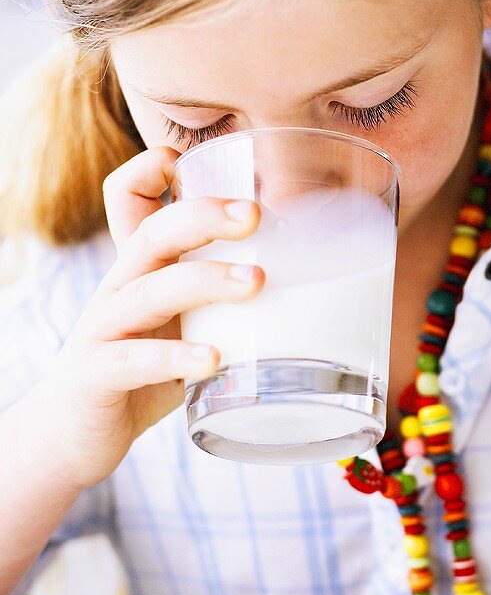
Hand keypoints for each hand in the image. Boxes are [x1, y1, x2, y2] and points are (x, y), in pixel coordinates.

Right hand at [38, 145, 263, 489]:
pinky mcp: (96, 376)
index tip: (189, 159)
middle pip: (152, 233)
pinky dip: (176, 357)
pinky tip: (215, 359)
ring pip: (150, 291)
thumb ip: (221, 294)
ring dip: (205, 280)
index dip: (148, 168)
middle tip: (255, 215)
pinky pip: (132, 361)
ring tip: (255, 281)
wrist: (74, 435)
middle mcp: (119, 288)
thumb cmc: (144, 370)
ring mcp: (103, 330)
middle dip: (203, 216)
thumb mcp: (180, 320)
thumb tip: (310, 280)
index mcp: (140, 267)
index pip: (126, 197)